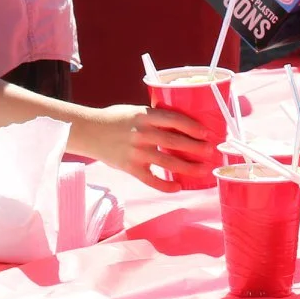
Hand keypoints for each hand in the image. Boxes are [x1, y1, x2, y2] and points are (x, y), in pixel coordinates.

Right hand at [70, 104, 215, 192]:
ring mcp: (136, 152)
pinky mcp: (130, 168)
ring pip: (168, 162)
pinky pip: (151, 180)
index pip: (174, 119)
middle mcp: (142, 134)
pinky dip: (166, 185)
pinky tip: (177, 187)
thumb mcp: (135, 111)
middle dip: (196, 148)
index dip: (192, 126)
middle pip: (175, 142)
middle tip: (210, 152)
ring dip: (188, 167)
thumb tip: (179, 125)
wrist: (89, 132)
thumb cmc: (114, 119)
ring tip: (202, 170)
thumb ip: (154, 118)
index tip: (206, 133)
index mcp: (144, 116)